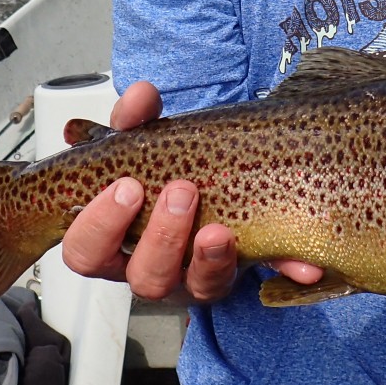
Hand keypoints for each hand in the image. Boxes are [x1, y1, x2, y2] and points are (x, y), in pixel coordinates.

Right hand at [58, 81, 322, 302]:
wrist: (215, 179)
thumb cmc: (162, 169)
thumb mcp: (144, 141)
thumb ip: (137, 117)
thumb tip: (142, 96)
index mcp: (115, 239)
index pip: (85, 251)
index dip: (99, 226)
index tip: (126, 186)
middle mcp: (151, 267)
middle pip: (141, 277)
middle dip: (160, 238)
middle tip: (181, 193)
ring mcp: (196, 278)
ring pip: (194, 288)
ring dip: (207, 258)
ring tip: (220, 229)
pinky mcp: (240, 276)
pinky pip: (261, 279)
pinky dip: (281, 268)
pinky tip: (300, 264)